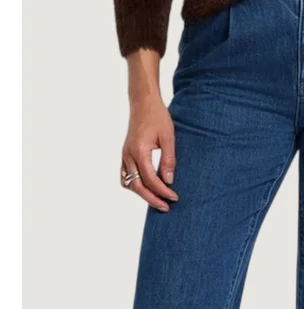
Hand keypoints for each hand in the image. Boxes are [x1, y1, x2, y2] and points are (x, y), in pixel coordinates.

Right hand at [121, 95, 178, 210]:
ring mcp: (124, 154)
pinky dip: (133, 184)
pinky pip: (125, 175)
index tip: (174, 197)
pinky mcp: (124, 153)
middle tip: (166, 206)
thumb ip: (168, 160)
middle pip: (137, 186)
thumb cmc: (157, 116)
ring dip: (141, 193)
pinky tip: (145, 186)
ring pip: (128, 183)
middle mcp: (128, 155)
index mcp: (139, 152)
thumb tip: (169, 181)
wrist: (143, 102)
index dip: (162, 191)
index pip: (150, 180)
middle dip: (152, 198)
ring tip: (156, 198)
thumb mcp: (168, 137)